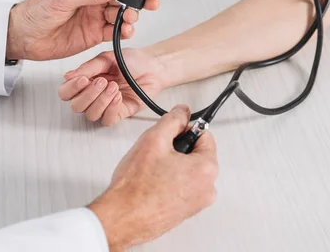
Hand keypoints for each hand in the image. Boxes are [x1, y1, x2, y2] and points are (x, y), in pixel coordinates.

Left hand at [5, 0, 164, 60]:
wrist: (24, 36)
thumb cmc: (37, 10)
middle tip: (151, 2)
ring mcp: (97, 13)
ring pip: (123, 13)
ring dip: (131, 16)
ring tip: (129, 20)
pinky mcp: (96, 32)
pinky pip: (116, 30)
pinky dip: (124, 31)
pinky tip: (126, 31)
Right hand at [59, 48, 167, 125]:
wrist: (152, 67)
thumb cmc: (131, 61)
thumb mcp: (107, 58)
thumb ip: (88, 68)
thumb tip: (68, 76)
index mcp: (86, 81)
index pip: (66, 92)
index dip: (71, 89)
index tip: (83, 80)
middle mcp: (92, 95)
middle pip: (76, 107)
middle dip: (88, 95)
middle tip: (102, 81)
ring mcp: (105, 106)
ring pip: (91, 115)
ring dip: (101, 101)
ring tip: (114, 87)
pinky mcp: (119, 113)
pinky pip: (107, 120)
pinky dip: (111, 109)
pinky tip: (118, 97)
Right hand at [88, 105, 217, 250]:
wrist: (121, 218)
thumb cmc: (136, 187)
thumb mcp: (154, 138)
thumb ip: (172, 120)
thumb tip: (182, 111)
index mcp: (207, 169)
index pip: (204, 135)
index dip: (183, 129)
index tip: (169, 133)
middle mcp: (207, 189)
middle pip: (197, 154)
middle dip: (177, 150)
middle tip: (156, 154)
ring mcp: (197, 204)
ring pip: (188, 171)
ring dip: (172, 166)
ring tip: (151, 171)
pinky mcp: (184, 213)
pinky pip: (181, 188)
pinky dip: (168, 183)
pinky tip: (151, 184)